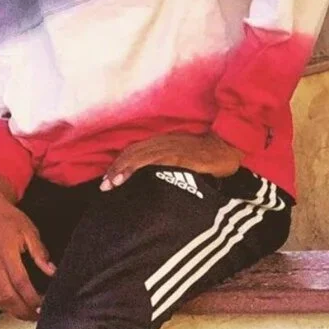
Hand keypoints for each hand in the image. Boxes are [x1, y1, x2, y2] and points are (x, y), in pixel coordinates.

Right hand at [0, 175, 55, 320]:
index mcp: (6, 253)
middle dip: (24, 310)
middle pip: (8, 296)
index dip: (33, 298)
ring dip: (12, 311)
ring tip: (27, 315)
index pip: (21, 283)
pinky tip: (11, 307)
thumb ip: (40, 253)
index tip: (44, 305)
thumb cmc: (8, 218)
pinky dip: (0, 305)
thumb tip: (52, 271)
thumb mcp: (29, 231)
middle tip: (38, 316)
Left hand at [100, 132, 240, 191]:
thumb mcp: (179, 157)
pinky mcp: (180, 155)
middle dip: (116, 169)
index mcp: (159, 143)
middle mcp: (161, 143)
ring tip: (113, 183)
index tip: (106, 180)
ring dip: (125, 169)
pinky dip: (145, 167)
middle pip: (132, 154)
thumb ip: (164, 165)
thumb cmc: (203, 154)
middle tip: (104, 186)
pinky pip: (159, 160)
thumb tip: (149, 181)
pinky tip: (136, 176)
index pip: (132, 152)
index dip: (118, 164)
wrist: (224, 146)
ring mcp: (170, 148)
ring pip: (141, 156)